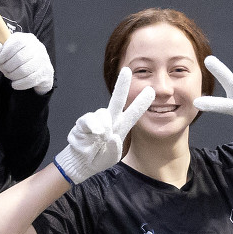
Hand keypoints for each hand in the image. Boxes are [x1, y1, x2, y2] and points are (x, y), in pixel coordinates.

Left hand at [0, 32, 53, 93]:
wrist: (38, 73)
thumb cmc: (19, 61)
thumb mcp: (6, 54)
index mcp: (27, 38)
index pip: (16, 42)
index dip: (5, 52)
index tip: (0, 60)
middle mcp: (38, 47)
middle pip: (19, 58)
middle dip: (8, 67)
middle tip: (5, 70)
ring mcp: (44, 59)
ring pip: (24, 70)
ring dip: (13, 76)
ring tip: (11, 76)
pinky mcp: (46, 72)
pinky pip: (30, 80)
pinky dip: (19, 84)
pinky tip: (15, 84)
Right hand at [54, 67, 154, 184]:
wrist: (81, 162)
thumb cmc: (99, 157)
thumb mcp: (111, 158)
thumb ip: (114, 148)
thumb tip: (110, 134)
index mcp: (120, 127)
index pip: (133, 113)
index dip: (141, 103)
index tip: (150, 91)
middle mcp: (110, 120)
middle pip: (117, 100)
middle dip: (122, 85)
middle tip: (126, 70)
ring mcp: (96, 120)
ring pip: (102, 113)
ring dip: (103, 124)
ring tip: (102, 136)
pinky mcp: (83, 123)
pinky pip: (88, 120)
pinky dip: (92, 126)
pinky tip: (94, 134)